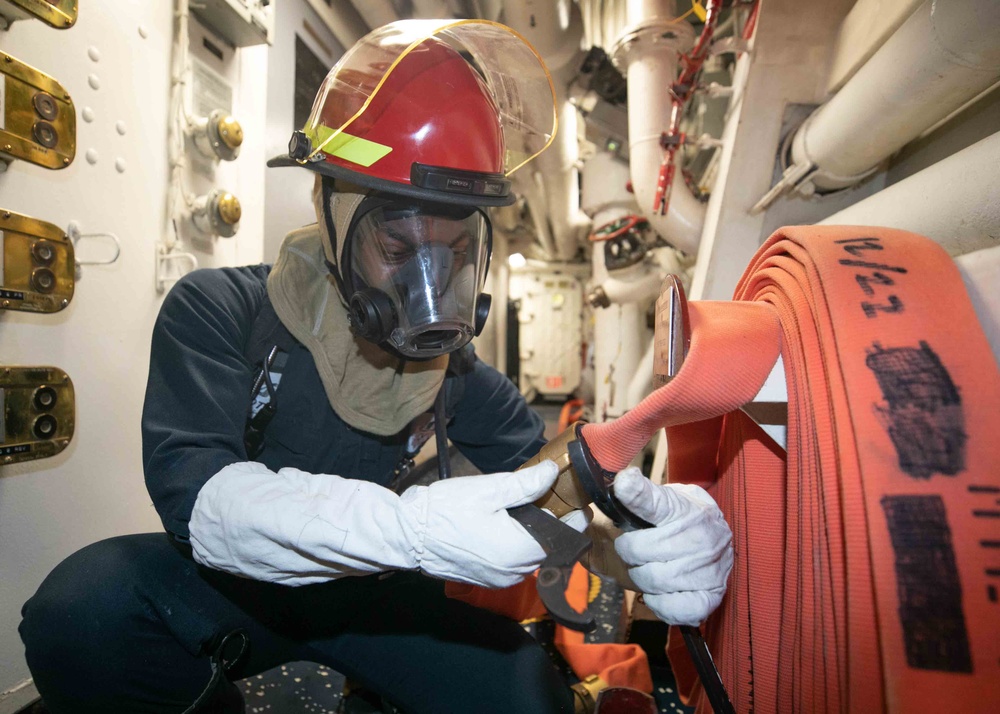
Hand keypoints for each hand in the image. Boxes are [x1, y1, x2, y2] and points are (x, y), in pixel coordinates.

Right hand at [398, 460, 560, 587]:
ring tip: (526, 508)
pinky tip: (505, 525)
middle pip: (549, 547)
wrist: (408, 534)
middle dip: (554, 523)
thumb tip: (552, 473)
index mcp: (520, 550)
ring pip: (531, 556)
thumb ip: (526, 484)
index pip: (565, 536)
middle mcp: (515, 571)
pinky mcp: (487, 579)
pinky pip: (514, 563)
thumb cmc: (445, 510)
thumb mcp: (489, 490)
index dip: (574, 517)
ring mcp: (500, 579)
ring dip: (534, 535)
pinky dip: (517, 545)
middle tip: (550, 496)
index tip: (578, 500)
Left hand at [612, 467, 732, 625]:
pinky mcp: (712, 594)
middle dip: (628, 552)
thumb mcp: (667, 498)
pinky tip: (660, 592)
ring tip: (648, 568)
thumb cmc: (684, 518)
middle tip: (635, 550)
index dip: (634, 492)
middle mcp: (698, 536)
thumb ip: (642, 494)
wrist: (721, 536)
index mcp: (682, 508)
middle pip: (641, 551)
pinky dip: (660, 604)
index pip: (655, 501)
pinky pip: (676, 608)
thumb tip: (622, 481)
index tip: (623, 484)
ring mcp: (708, 567)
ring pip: (653, 580)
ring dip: (641, 578)